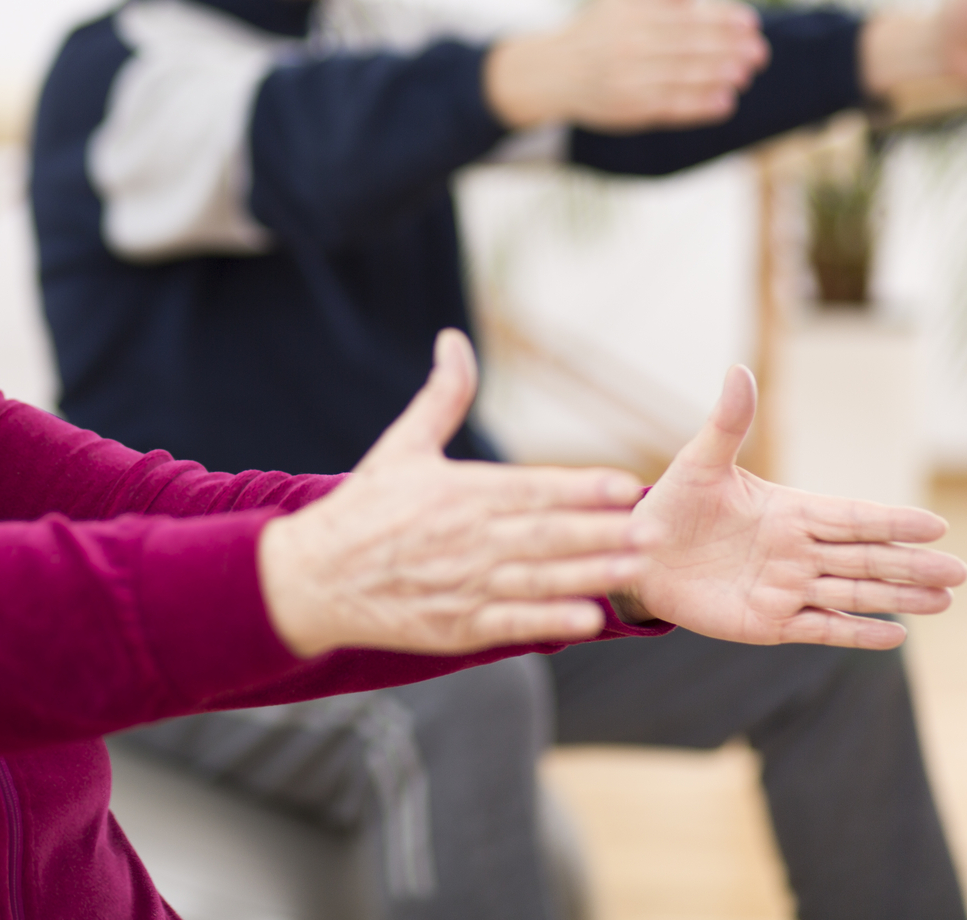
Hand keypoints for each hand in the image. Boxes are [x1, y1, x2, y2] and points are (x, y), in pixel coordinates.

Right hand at [257, 330, 647, 657]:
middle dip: (604, 532)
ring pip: (539, 580)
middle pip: (547, 535)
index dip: (582, 488)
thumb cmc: (363, 509)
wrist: (313, 577)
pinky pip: (513, 624)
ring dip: (591, 575)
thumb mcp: (402, 446)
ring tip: (636, 569)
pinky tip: (587, 618)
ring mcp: (462, 586)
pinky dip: (550, 621)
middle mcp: (465, 539)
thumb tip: (453, 339)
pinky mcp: (455, 626)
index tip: (625, 485)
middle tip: (653, 530)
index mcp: (457, 493)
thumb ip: (442, 397)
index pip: (533, 489)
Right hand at [484, 0, 767, 131]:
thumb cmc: (599, 28)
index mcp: (631, 14)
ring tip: (746, 74)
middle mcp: (630, 45)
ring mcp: (630, 79)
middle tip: (759, 51)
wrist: (555, 72)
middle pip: (690, 46)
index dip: (723, 18)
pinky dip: (700, 106)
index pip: (687, 15)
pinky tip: (726, 102)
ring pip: (684, 77)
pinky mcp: (631, 109)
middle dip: (729, 48)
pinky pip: (672, 107)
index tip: (751, 22)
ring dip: (720, 76)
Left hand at [621, 365, 966, 648]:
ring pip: (854, 593)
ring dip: (899, 599)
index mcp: (790, 511)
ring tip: (944, 601)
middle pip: (866, 558)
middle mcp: (798, 550)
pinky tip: (895, 635)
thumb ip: (727, 424)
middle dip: (912, 565)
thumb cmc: (670, 505)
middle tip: (960, 572)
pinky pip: (821, 627)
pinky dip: (857, 633)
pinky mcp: (770, 622)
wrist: (637, 554)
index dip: (893, 522)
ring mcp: (787, 587)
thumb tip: (740, 370)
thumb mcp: (699, 463)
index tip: (936, 526)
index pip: (853, 517)